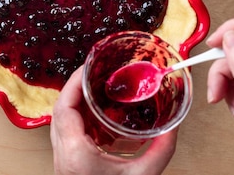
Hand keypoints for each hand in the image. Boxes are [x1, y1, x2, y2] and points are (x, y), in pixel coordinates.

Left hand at [50, 66, 177, 174]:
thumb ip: (161, 148)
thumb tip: (174, 124)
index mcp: (75, 154)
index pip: (64, 107)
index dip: (73, 83)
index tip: (87, 68)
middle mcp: (62, 155)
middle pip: (59, 110)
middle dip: (76, 89)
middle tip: (94, 75)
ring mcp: (62, 161)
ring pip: (61, 122)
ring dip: (76, 104)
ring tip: (97, 93)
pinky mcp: (68, 166)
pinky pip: (67, 134)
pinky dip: (80, 121)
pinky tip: (99, 120)